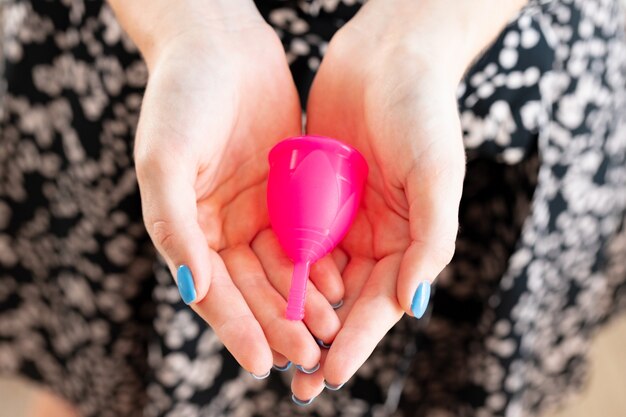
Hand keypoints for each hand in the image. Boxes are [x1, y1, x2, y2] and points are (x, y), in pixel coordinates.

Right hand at [123, 4, 342, 375]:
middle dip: (277, 324)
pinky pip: (303, 237)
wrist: (219, 43)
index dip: (234, 327)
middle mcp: (219, 227)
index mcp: (184, 226)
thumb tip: (191, 287)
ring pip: (280, 270)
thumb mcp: (164, 157)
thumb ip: (172, 223)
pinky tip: (338, 284)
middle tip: (308, 355)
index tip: (260, 362)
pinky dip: (317, 263)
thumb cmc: (180, 95)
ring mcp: (253, 211)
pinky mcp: (283, 193)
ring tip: (330, 331)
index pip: (211, 290)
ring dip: (302, 303)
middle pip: (250, 289)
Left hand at [290, 3, 469, 399]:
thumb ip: (430, 240)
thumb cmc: (423, 112)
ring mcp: (344, 216)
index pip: (382, 302)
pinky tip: (264, 293)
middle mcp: (377, 235)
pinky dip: (285, 268)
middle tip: (298, 383)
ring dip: (299, 314)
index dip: (359, 341)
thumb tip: (413, 305)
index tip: (332, 375)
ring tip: (275, 350)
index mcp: (410, 238)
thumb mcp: (437, 175)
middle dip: (325, 342)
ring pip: (319, 277)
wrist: (388, 56)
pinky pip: (297, 238)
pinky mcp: (316, 194)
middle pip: (348, 301)